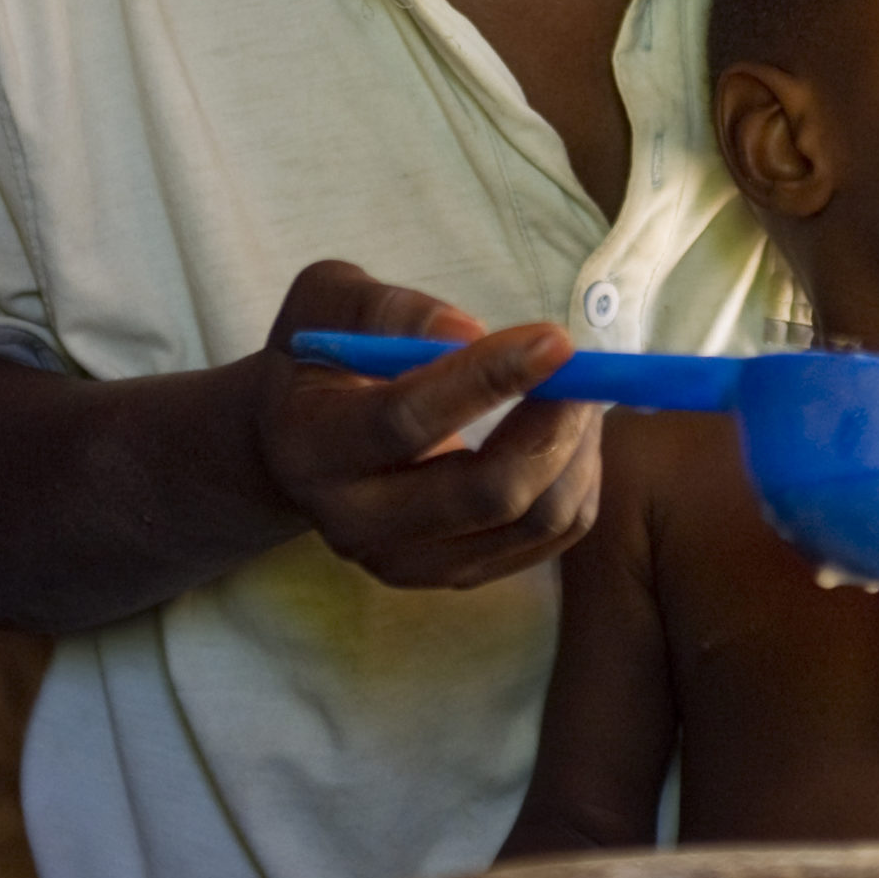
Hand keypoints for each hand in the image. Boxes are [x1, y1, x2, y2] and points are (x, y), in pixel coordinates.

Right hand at [254, 259, 600, 590]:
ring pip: (531, 521)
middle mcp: (354, 521)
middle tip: (585, 369)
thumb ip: (389, 310)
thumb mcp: (327, 302)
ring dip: (576, 451)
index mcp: (313, 446)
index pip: (409, 420)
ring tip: (579, 392)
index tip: (556, 340)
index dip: (488, 379)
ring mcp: (404, 561)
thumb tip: (468, 330)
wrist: (293, 445)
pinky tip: (569, 434)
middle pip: (485, 493)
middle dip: (555, 424)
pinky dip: (578, 482)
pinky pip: (548, 539)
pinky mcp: (450, 575)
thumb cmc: (321, 358)